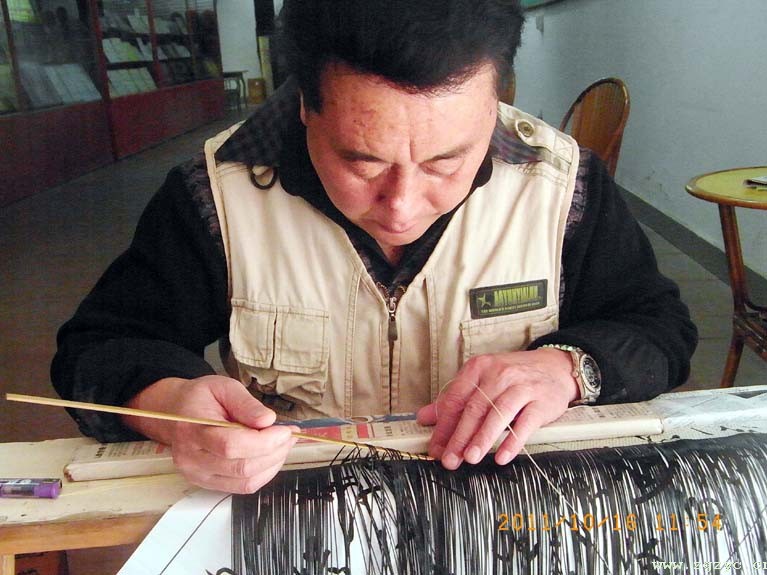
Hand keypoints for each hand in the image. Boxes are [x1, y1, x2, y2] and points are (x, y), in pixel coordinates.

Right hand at [123, 375, 297, 492]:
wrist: (176, 413)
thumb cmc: (200, 398)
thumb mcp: (223, 387)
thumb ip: (246, 403)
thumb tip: (268, 420)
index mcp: (192, 430)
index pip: (231, 445)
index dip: (265, 441)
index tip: (285, 430)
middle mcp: (191, 458)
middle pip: (241, 467)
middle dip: (274, 452)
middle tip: (288, 435)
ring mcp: (198, 475)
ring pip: (246, 481)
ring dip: (273, 464)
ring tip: (282, 445)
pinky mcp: (207, 483)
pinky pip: (242, 487)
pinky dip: (263, 473)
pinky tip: (270, 456)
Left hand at [416, 348, 578, 469]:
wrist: (556, 368)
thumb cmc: (514, 378)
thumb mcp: (482, 381)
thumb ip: (454, 400)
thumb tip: (423, 418)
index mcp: (479, 368)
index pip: (455, 399)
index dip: (443, 426)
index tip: (436, 448)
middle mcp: (499, 374)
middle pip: (474, 408)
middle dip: (459, 437)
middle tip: (450, 459)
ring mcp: (522, 386)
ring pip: (498, 414)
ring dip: (483, 438)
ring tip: (471, 458)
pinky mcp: (542, 401)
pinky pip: (525, 423)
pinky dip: (512, 441)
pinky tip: (502, 456)